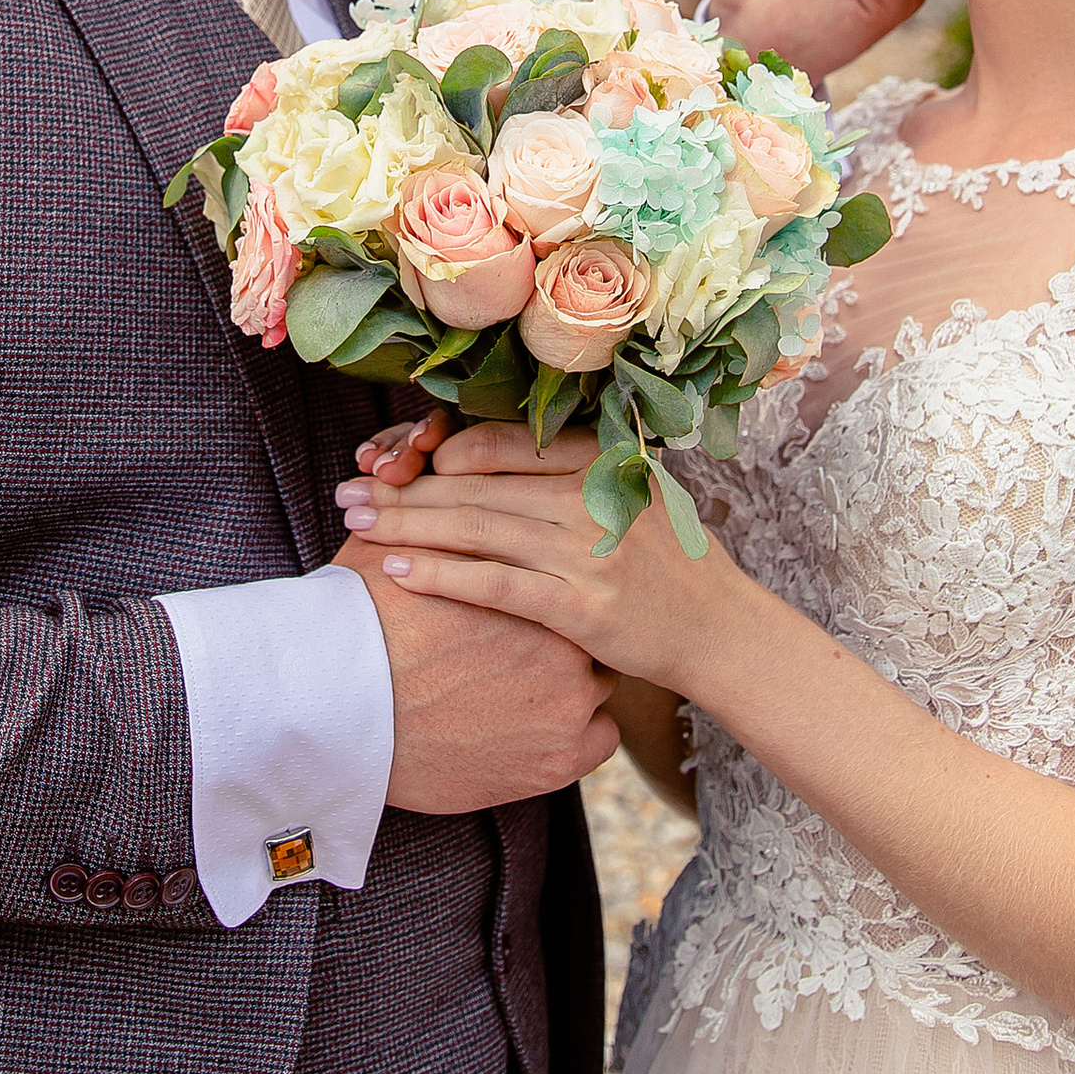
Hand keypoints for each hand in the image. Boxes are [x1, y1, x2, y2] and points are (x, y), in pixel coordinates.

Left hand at [337, 423, 762, 707]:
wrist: (724, 631)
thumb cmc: (672, 564)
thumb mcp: (633, 495)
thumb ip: (571, 472)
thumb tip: (485, 455)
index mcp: (602, 460)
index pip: (500, 442)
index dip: (438, 449)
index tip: (396, 461)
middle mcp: (593, 496)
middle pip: (477, 483)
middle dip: (405, 486)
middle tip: (350, 489)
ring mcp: (588, 550)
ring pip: (476, 527)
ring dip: (408, 524)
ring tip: (358, 523)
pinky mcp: (581, 606)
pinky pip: (495, 583)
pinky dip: (441, 574)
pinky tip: (399, 570)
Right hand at [344, 528, 619, 812]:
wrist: (342, 709)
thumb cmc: (358, 628)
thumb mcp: (385, 554)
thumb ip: (409, 516)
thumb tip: (394, 485)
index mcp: (532, 580)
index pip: (569, 570)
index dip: (548, 581)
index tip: (528, 597)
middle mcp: (566, 638)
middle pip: (591, 625)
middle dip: (566, 629)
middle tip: (530, 643)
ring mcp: (569, 703)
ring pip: (601, 684)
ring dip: (572, 683)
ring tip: (530, 687)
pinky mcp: (560, 759)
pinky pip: (600, 740)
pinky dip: (575, 737)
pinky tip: (542, 730)